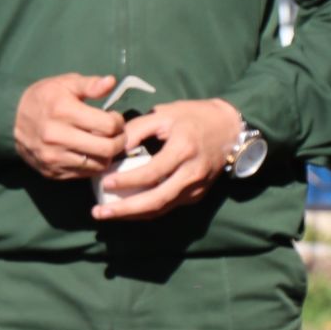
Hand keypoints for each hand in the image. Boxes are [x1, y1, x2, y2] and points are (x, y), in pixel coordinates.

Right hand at [13, 73, 126, 179]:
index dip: (118, 122)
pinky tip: (90, 152)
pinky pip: (84, 174)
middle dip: (120, 141)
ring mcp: (54, 158)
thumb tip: (111, 82)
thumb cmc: (43, 98)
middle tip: (117, 134)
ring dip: (107, 155)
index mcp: (63, 112)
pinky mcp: (52, 172)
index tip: (114, 118)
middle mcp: (58, 137)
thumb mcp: (64, 84)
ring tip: (104, 143)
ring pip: (98, 165)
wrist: (10, 121)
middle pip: (106, 149)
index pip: (108, 125)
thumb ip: (90, 85)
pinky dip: (92, 164)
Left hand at [92, 99, 245, 221]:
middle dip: (125, 210)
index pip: (151, 173)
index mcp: (183, 150)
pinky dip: (147, 210)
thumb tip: (114, 147)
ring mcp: (197, 188)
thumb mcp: (164, 114)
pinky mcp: (197, 195)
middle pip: (156, 200)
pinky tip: (127, 209)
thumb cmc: (193, 117)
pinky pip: (169, 206)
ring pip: (162, 208)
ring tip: (108, 214)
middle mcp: (192, 173)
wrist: (230, 129)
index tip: (104, 182)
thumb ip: (137, 129)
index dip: (126, 181)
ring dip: (133, 215)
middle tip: (99, 212)